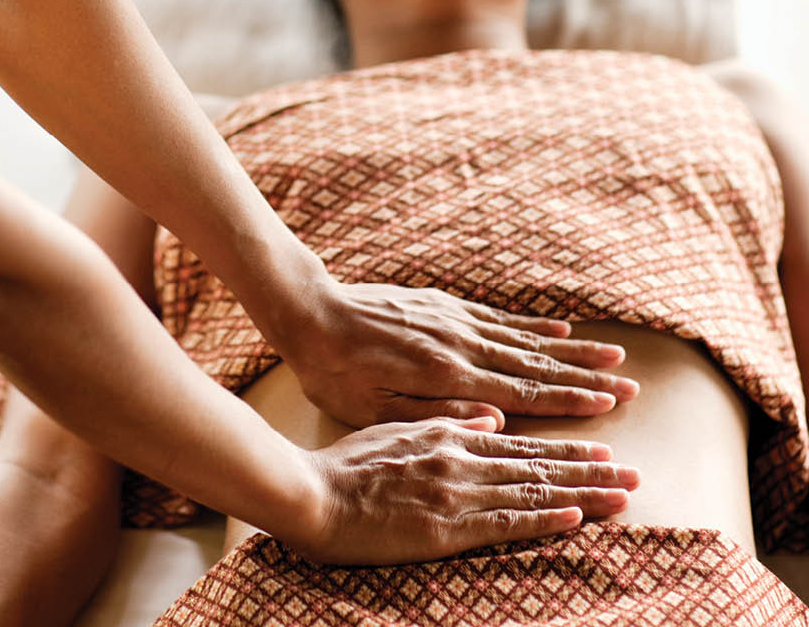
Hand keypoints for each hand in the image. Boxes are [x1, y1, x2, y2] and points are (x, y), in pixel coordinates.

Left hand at [277, 280, 639, 427]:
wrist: (311, 312)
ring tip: (612, 356)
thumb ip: (437, 415)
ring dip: (571, 349)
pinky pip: (499, 317)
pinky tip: (558, 329)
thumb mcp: (375, 408)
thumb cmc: (335, 372)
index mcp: (448, 376)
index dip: (569, 401)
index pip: (523, 392)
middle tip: (630, 387)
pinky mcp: (443, 306)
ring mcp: (455, 321)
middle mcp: (461, 344)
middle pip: (536, 364)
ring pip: (525, 338)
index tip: (608, 408)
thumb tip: (496, 419)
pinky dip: (533, 324)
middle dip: (586, 377)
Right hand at [283, 416, 639, 565]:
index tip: (602, 452)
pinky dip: (545, 518)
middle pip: (538, 465)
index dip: (564, 448)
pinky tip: (577, 516)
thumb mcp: (394, 427)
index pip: (519, 443)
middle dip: (590, 469)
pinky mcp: (446, 527)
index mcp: (448, 434)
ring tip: (623, 493)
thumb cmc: (343, 465)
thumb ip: (445, 419)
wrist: (310, 493)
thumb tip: (491, 417)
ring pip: (532, 489)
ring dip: (583, 492)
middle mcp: (461, 458)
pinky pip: (506, 521)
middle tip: (634, 474)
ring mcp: (456, 492)